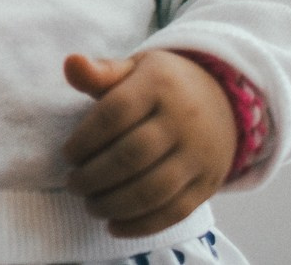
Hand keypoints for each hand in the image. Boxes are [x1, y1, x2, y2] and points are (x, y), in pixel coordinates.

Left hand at [60, 50, 236, 238]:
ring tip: (91, 204)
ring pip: (153, 189)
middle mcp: (183, 120)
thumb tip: (71, 63)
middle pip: (131, 156)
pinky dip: (141, 225)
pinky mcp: (208, 184)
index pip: (115, 113)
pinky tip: (114, 226)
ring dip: (114, 204)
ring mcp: (199, 155)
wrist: (222, 99)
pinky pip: (175, 211)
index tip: (68, 155)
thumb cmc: (162, 85)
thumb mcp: (134, 68)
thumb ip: (100, 72)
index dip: (85, 139)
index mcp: (159, 85)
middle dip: (94, 176)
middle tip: (72, 184)